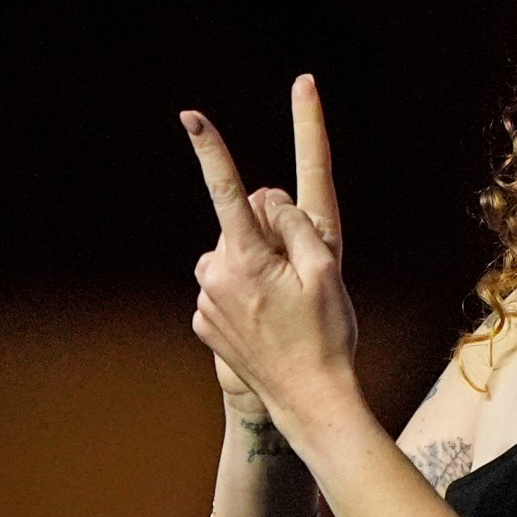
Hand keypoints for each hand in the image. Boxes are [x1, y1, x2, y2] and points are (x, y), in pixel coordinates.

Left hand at [185, 75, 355, 428]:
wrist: (308, 400)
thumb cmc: (326, 334)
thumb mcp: (325, 269)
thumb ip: (294, 222)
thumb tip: (265, 197)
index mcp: (247, 259)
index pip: (227, 191)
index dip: (211, 149)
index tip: (191, 116)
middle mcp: (216, 276)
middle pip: (239, 226)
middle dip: (266, 236)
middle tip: (299, 279)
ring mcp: (205, 303)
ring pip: (230, 257)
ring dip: (253, 267)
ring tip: (284, 305)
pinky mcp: (202, 323)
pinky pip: (222, 289)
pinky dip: (242, 295)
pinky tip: (266, 322)